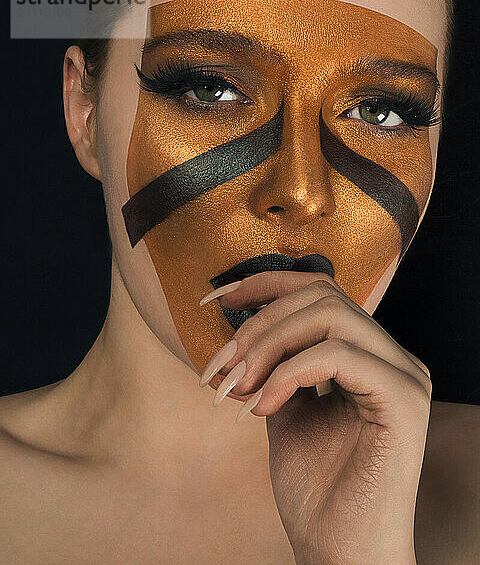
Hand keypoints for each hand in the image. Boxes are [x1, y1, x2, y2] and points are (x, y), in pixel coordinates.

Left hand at [213, 271, 431, 564]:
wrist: (337, 550)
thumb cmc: (314, 487)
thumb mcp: (284, 408)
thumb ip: (276, 364)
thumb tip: (244, 324)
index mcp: (368, 355)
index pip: (321, 291)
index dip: (267, 284)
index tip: (217, 299)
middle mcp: (392, 357)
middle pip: (321, 297)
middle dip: (260, 324)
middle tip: (223, 366)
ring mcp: (403, 375)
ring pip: (330, 316)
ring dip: (269, 345)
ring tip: (238, 386)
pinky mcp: (403, 399)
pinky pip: (337, 355)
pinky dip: (288, 373)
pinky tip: (261, 407)